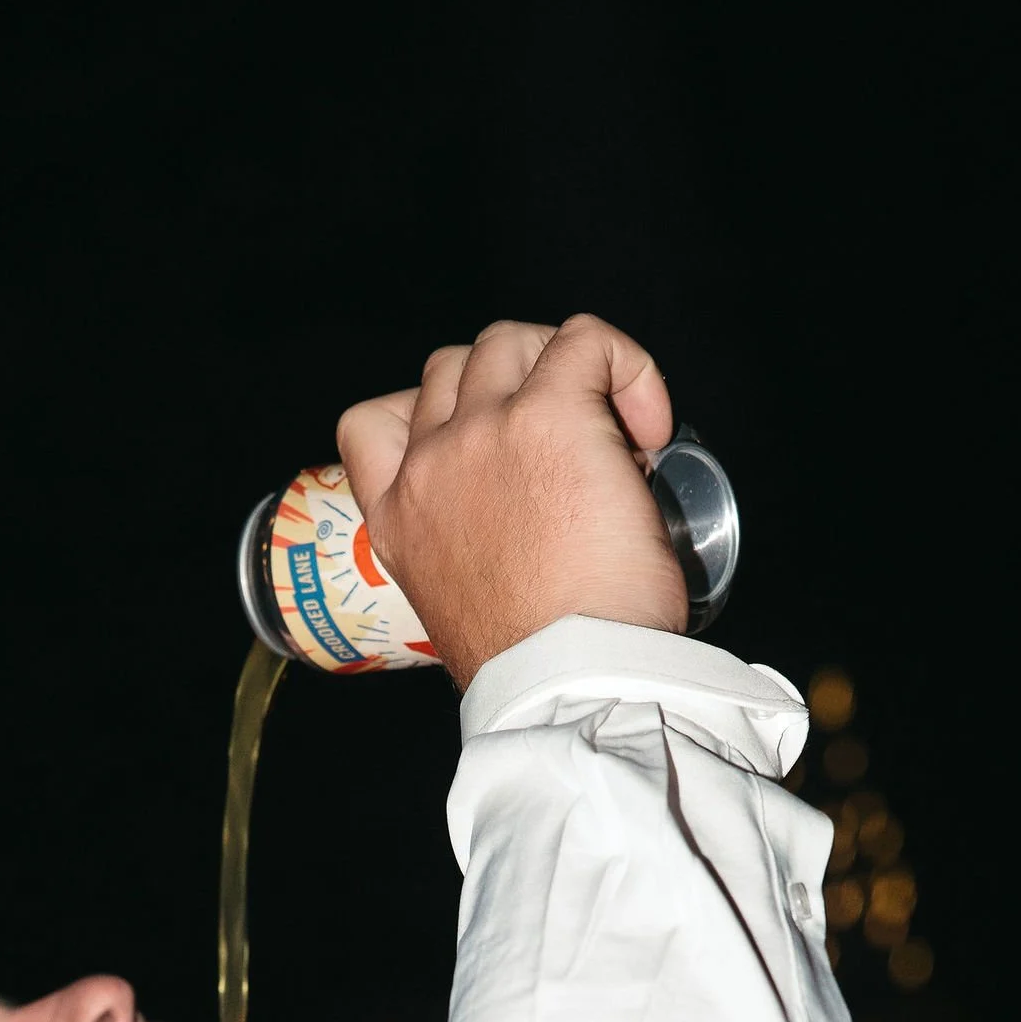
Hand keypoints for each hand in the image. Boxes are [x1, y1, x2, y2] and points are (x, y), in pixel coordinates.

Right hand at [336, 315, 686, 686]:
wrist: (570, 682)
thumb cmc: (540, 669)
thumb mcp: (469, 612)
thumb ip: (474, 559)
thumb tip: (538, 540)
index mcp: (399, 519)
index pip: (370, 424)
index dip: (425, 412)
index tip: (479, 443)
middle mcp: (431, 464)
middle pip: (453, 367)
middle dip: (512, 386)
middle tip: (570, 441)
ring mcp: (485, 431)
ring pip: (508, 341)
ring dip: (560, 367)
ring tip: (612, 430)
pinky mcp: (551, 414)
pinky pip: (586, 340)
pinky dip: (625, 364)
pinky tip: (650, 425)